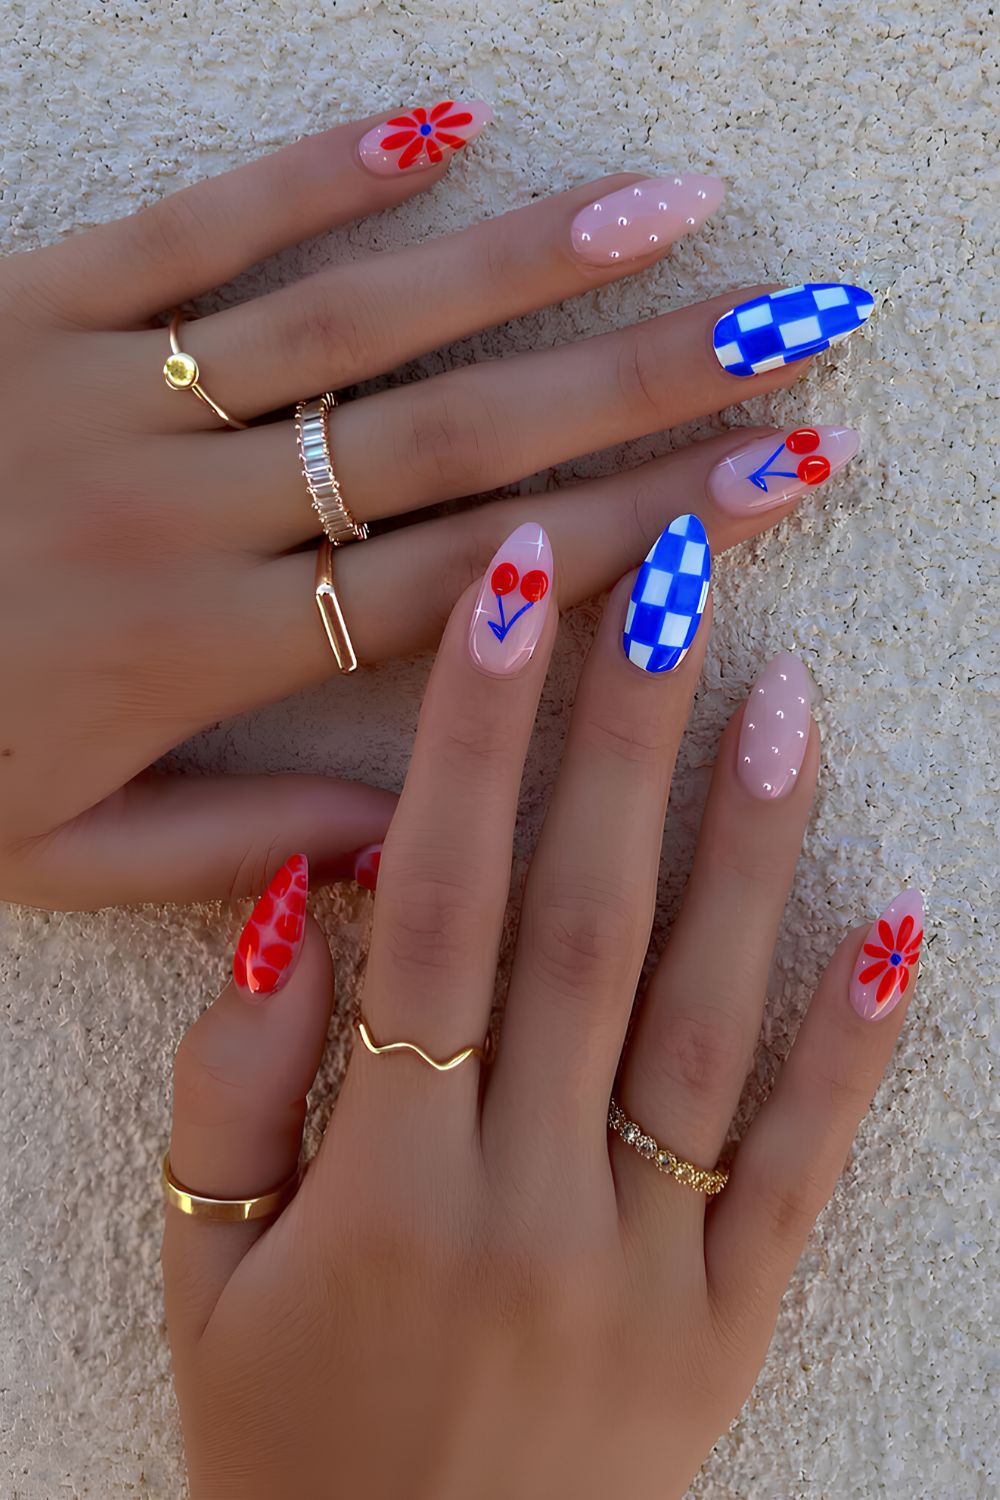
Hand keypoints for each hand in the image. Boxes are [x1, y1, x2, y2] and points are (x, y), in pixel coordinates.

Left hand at [0, 100, 867, 909]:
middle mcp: (177, 518)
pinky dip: (317, 172)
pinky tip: (441, 125)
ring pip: (349, 322)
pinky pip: (195, 229)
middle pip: (450, 443)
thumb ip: (227, 854)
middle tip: (783, 329)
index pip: (464, 587)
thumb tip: (393, 839)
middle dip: (636, 383)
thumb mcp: (48, 859)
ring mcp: (102, 394)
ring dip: (519, 264)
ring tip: (665, 212)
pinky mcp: (25, 302)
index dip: (630, 534)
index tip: (762, 482)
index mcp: (199, 659)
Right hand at [163, 522, 917, 1498]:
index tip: (512, 600)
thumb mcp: (199, 1279)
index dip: (472, 741)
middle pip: (589, 928)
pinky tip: (908, 928)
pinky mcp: (729, 1325)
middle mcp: (532, 1206)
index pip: (436, 910)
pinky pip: (803, 1171)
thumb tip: (300, 902)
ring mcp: (650, 1268)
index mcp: (390, 1184)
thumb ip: (232, 1086)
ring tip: (785, 699)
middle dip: (625, 738)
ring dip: (753, 850)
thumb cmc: (285, 1453)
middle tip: (675, 583)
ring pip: (710, 1022)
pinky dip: (858, 1048)